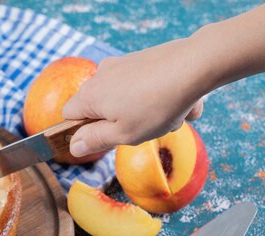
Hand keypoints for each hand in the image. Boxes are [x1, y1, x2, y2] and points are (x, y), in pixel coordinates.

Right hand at [63, 38, 206, 156]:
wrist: (195, 66)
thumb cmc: (157, 105)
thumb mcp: (123, 134)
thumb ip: (95, 141)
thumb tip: (73, 146)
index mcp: (90, 96)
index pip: (69, 116)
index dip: (83, 132)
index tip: (105, 139)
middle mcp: (101, 75)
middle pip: (100, 109)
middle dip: (120, 123)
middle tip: (143, 129)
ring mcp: (122, 65)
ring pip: (125, 100)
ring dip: (145, 114)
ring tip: (167, 116)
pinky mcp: (142, 60)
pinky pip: (144, 87)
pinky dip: (158, 98)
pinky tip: (177, 101)